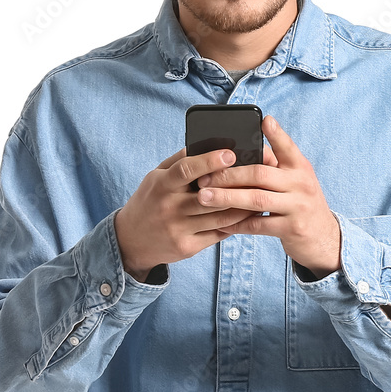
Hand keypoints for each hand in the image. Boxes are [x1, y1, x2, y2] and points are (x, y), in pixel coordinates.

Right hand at [113, 147, 270, 281]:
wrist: (130, 240)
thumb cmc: (149, 201)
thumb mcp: (155, 177)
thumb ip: (178, 162)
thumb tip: (205, 144)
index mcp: (161, 185)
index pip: (186, 170)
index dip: (209, 161)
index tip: (230, 153)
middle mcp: (169, 208)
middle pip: (208, 196)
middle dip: (235, 185)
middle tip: (258, 174)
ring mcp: (179, 230)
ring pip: (219, 217)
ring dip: (242, 206)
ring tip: (260, 193)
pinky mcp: (187, 247)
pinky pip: (218, 234)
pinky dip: (236, 224)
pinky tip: (248, 214)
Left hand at [196, 115, 341, 278]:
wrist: (323, 238)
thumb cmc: (300, 203)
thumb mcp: (296, 181)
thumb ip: (275, 166)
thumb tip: (243, 152)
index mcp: (301, 168)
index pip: (288, 147)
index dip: (276, 133)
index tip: (264, 120)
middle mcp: (301, 184)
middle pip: (260, 174)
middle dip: (229, 175)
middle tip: (204, 177)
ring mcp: (298, 207)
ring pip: (256, 199)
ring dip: (227, 197)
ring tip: (204, 197)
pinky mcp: (292, 229)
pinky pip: (258, 225)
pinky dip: (237, 223)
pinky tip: (220, 222)